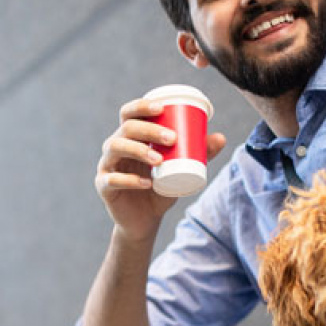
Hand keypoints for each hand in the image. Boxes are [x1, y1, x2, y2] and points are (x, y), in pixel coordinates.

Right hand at [96, 97, 225, 241]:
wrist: (146, 219)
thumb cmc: (162, 187)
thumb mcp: (181, 169)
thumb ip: (199, 154)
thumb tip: (221, 138)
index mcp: (130, 137)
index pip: (129, 114)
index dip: (142, 106)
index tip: (162, 108)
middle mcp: (115, 147)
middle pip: (126, 129)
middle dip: (149, 130)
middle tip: (172, 138)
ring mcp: (106, 165)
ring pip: (115, 148)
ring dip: (138, 151)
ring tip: (159, 160)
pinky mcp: (103, 186)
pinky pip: (112, 179)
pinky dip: (129, 180)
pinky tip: (146, 183)